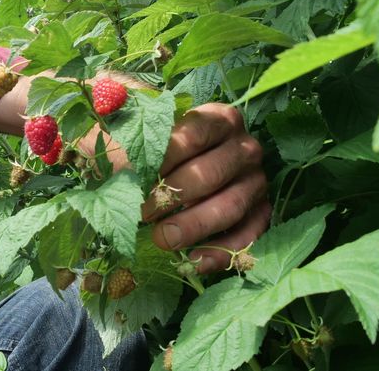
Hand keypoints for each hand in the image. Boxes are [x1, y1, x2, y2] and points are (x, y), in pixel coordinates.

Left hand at [140, 103, 270, 273]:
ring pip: (230, 207)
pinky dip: (221, 252)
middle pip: (211, 174)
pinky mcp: (260, 213)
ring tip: (161, 239)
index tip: (136, 178)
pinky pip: (248, 236)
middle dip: (173, 197)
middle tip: (142, 213)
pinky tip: (193, 261)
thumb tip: (118, 136)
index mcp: (217, 118)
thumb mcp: (130, 133)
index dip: (163, 159)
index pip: (193, 136)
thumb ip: (125, 132)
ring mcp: (256, 181)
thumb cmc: (142, 150)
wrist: (157, 176)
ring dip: (193, 226)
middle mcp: (244, 147)